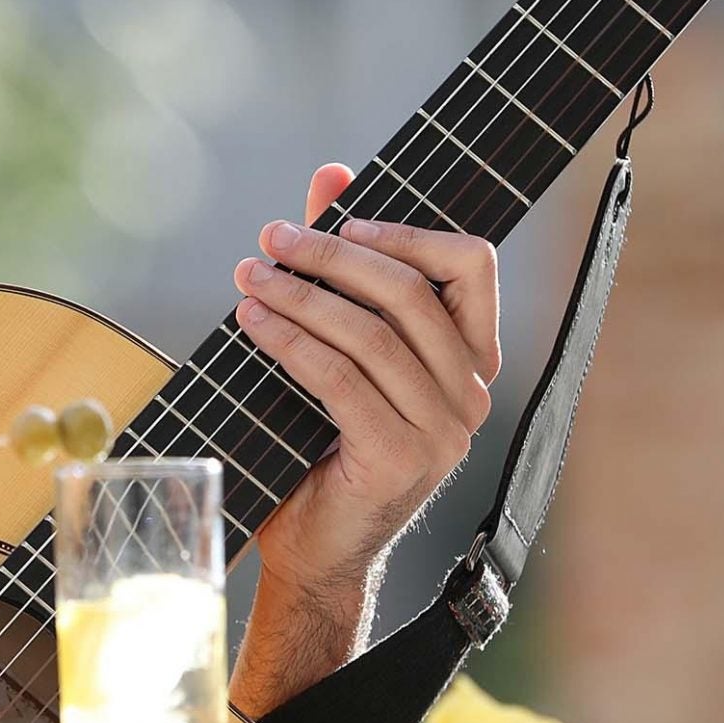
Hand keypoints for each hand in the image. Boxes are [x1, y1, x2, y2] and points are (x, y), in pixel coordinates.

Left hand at [234, 163, 500, 606]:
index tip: (345, 223)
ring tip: (250, 276)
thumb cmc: (324, 441)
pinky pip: (340, 378)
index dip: (409, 232)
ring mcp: (441, 432)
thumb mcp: (339, 344)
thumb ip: (343, 265)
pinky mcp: (396, 458)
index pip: (473, 267)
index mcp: (470, 361)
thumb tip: (332, 174)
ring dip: (300, 295)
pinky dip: (290, 341)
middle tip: (272, 238)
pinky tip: (252, 323)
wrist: (315, 548)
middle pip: (410, 292)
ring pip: (371, 333)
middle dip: (332, 255)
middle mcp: (470, 394)